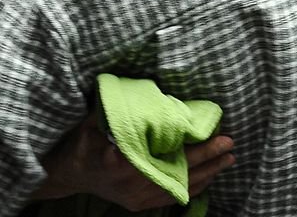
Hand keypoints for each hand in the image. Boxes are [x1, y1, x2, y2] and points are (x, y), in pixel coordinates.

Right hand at [35, 113, 234, 208]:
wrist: (67, 171)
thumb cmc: (82, 139)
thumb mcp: (96, 118)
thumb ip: (122, 109)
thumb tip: (151, 92)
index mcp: (121, 160)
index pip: (164, 152)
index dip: (191, 145)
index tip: (210, 132)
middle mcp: (132, 182)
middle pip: (178, 171)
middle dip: (207, 157)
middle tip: (229, 142)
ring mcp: (137, 197)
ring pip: (179, 187)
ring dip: (206, 172)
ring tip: (228, 158)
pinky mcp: (139, 204)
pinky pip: (172, 196)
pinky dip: (192, 186)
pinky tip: (210, 176)